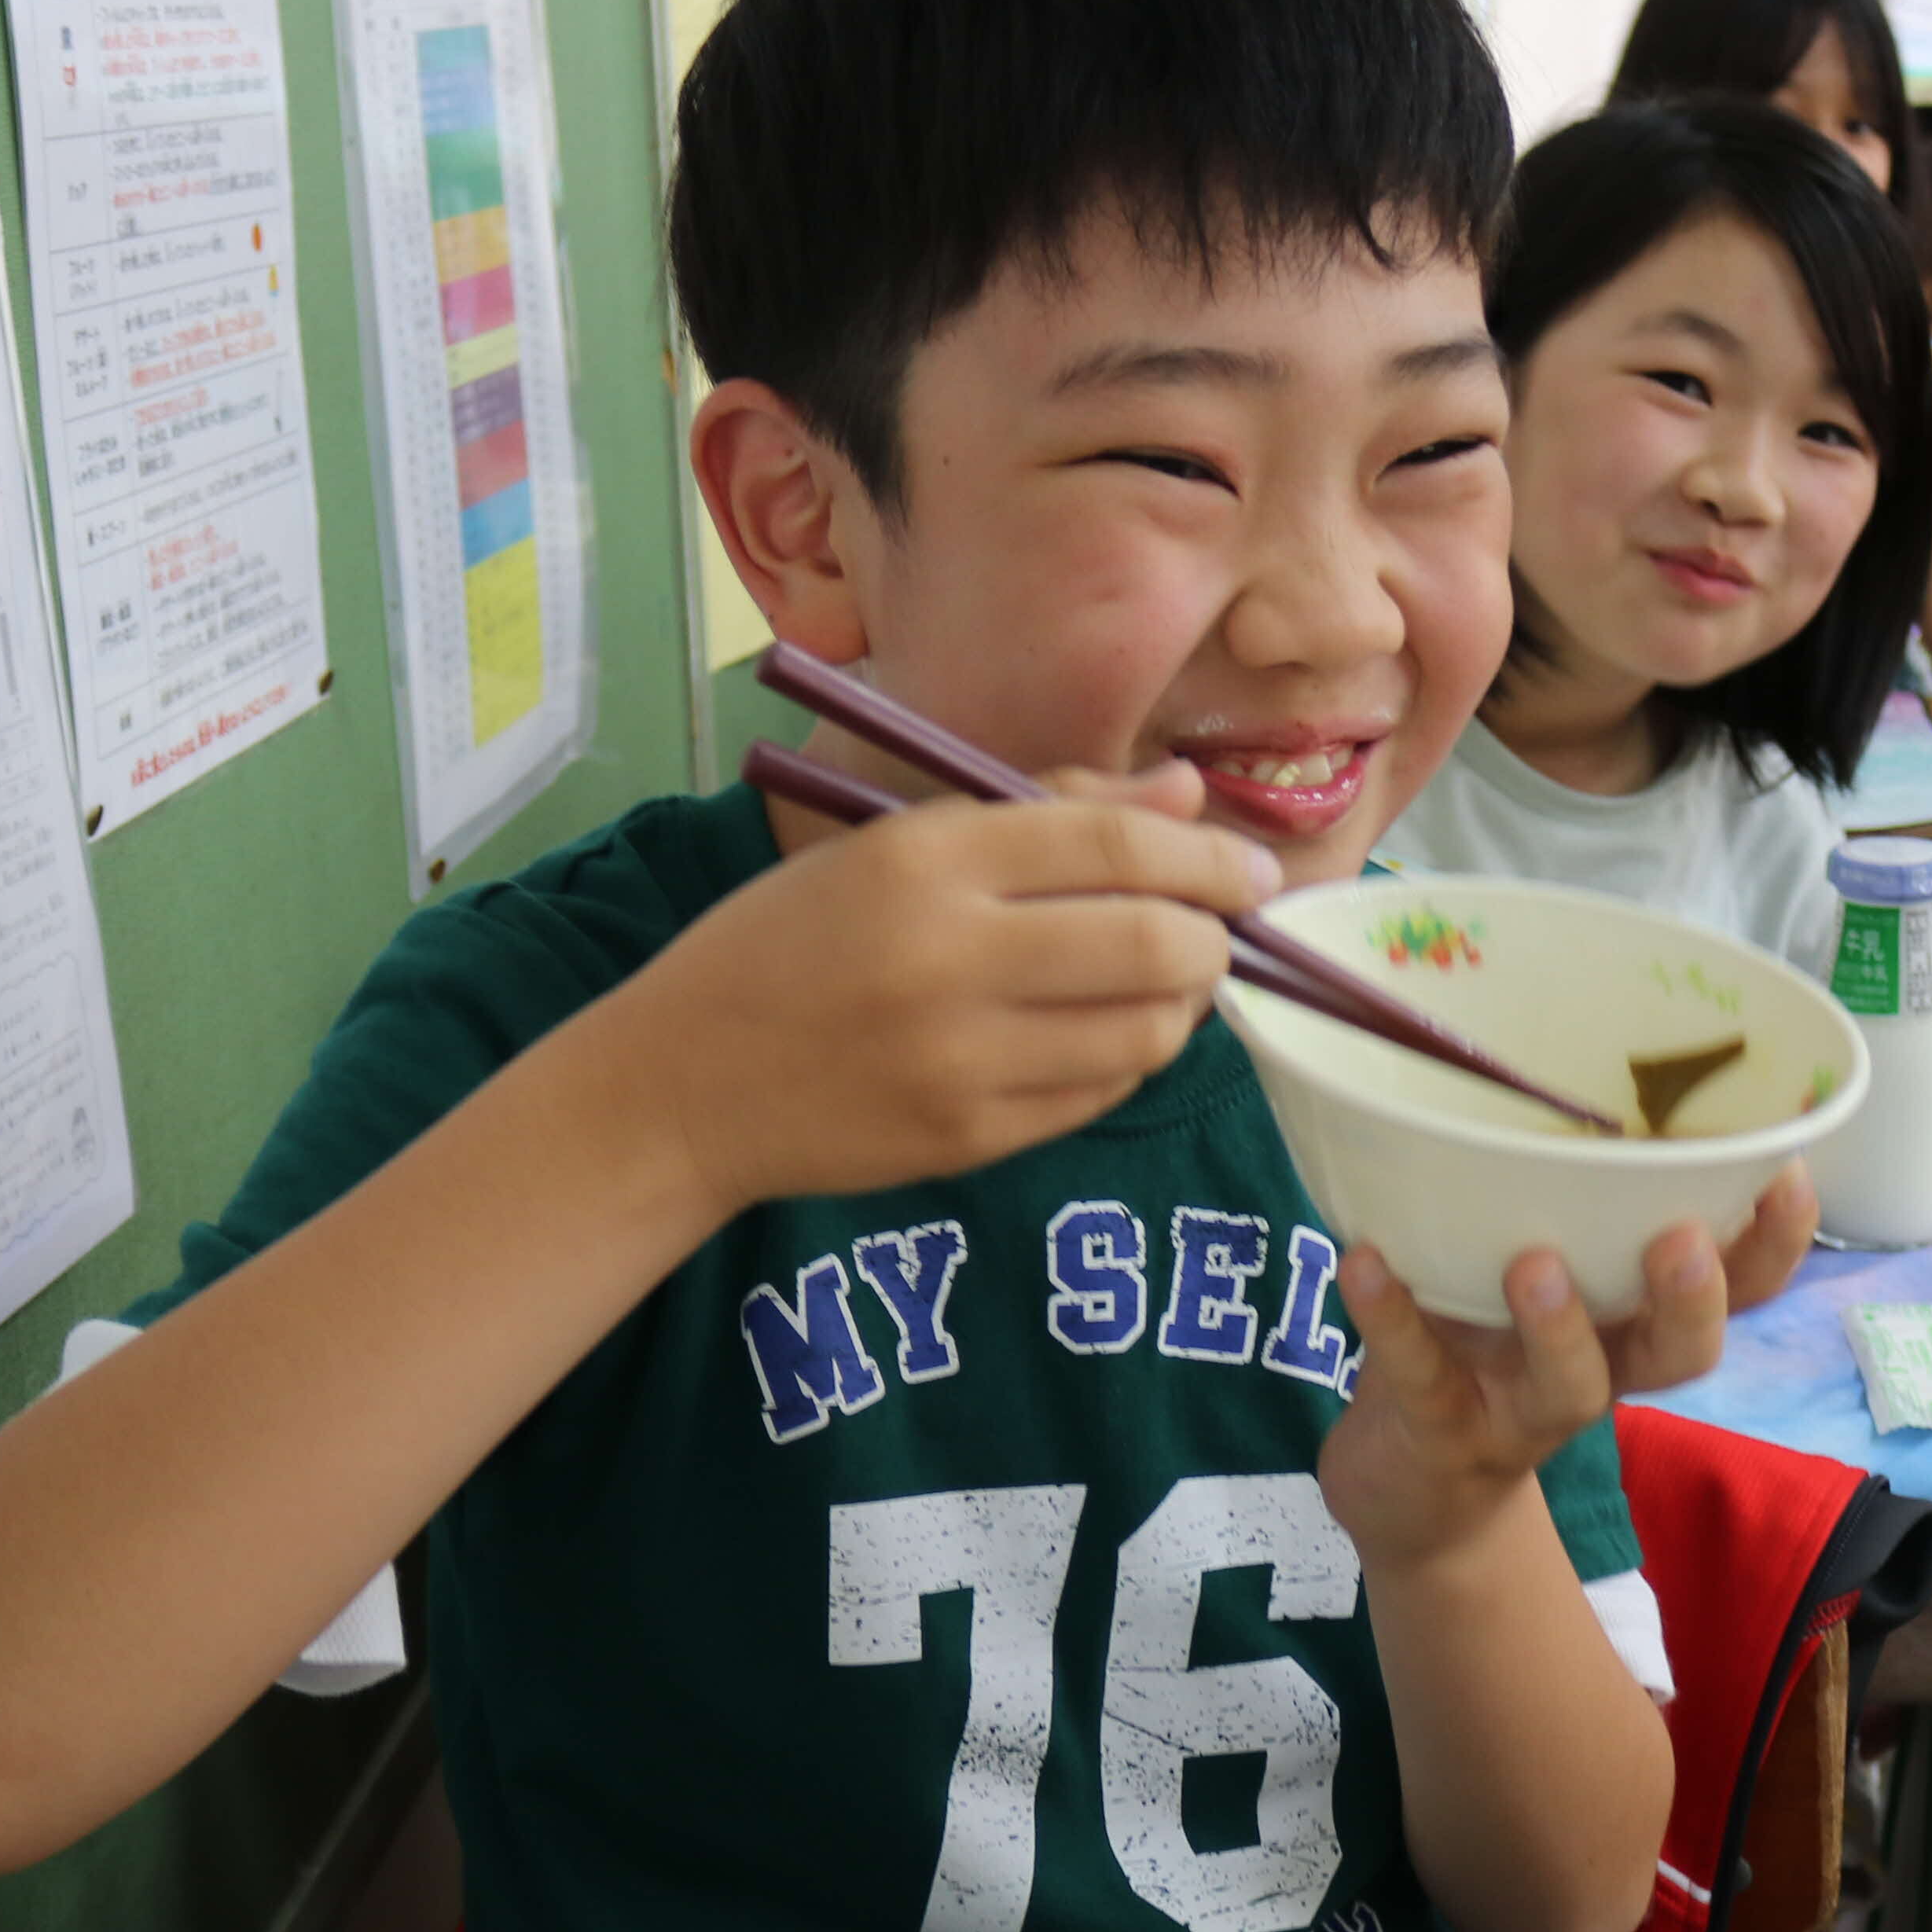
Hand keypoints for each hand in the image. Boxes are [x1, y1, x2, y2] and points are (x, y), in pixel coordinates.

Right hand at [631, 761, 1267, 1210]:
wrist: (684, 1085)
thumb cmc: (787, 943)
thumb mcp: (890, 846)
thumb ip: (1044, 812)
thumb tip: (1183, 794)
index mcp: (923, 860)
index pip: (1113, 843)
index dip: (1206, 855)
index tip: (1248, 869)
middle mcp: (951, 958)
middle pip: (1155, 941)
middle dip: (1216, 935)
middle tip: (1218, 931)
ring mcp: (963, 1060)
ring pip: (1147, 1030)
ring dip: (1182, 1003)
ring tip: (1166, 982)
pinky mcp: (969, 1138)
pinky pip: (1099, 1094)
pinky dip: (1127, 1059)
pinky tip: (1105, 1034)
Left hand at [1317, 1171, 1816, 1571]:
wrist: (1412, 1487)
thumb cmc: (1487, 1343)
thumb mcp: (1541, 1264)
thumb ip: (1564, 1191)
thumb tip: (1571, 1040)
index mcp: (1639, 1317)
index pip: (1737, 1287)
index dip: (1774, 1243)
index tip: (1788, 1172)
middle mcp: (1601, 1367)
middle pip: (1678, 1352)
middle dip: (1692, 1299)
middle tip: (1681, 1240)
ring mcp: (1520, 1409)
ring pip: (1570, 1386)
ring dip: (1558, 1327)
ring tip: (1535, 1265)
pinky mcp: (1439, 1431)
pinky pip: (1420, 1375)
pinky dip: (1392, 1318)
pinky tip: (1367, 1263)